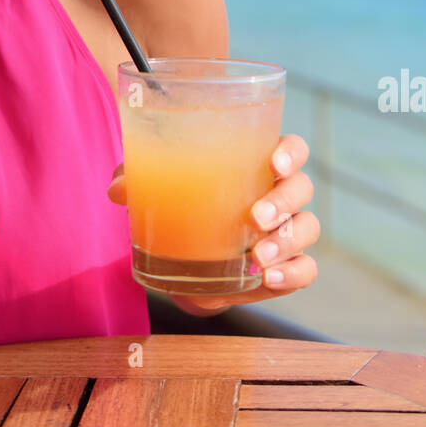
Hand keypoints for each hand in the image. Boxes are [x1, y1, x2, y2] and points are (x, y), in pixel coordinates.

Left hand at [106, 132, 319, 314]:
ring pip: (307, 228)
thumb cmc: (179, 209)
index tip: (274, 164)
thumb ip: (139, 181)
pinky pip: (305, 270)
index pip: (291, 148)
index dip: (291, 153)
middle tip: (255, 217)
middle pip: (302, 188)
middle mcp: (280, 194)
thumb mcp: (158, 190)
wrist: (182, 265)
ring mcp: (286, 232)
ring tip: (258, 257)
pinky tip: (269, 278)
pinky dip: (293, 274)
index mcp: (257, 164)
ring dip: (287, 241)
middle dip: (284, 202)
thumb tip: (117, 189)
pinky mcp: (284, 268)